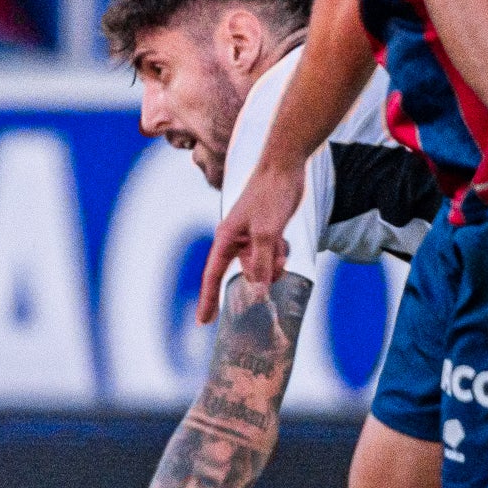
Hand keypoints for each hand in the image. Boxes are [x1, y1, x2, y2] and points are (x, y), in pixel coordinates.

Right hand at [198, 159, 304, 321]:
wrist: (285, 166)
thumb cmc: (270, 194)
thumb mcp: (267, 232)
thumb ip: (262, 264)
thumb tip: (258, 293)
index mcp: (226, 238)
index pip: (212, 275)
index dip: (207, 300)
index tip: (203, 322)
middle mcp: (236, 241)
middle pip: (247, 273)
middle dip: (263, 272)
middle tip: (275, 253)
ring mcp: (252, 238)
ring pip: (263, 267)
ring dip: (275, 262)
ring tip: (281, 240)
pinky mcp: (266, 233)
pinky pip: (273, 256)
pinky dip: (281, 252)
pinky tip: (285, 237)